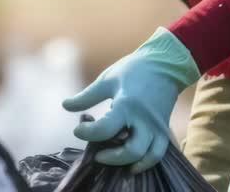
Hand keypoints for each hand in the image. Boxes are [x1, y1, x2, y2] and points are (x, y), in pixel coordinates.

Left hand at [62, 28, 199, 173]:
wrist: (165, 64)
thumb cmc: (133, 70)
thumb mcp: (107, 80)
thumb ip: (87, 97)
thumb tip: (65, 106)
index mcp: (127, 104)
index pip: (105, 129)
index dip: (87, 133)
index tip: (78, 129)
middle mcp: (144, 119)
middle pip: (131, 150)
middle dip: (111, 157)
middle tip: (96, 154)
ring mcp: (156, 126)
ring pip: (147, 156)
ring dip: (129, 162)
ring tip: (113, 160)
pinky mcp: (163, 130)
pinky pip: (158, 153)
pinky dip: (146, 162)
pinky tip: (132, 165)